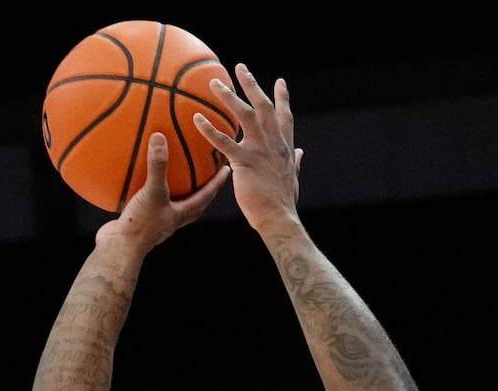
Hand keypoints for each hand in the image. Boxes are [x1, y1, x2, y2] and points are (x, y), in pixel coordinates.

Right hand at [95, 131, 230, 249]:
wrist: (118, 249)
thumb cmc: (141, 225)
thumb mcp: (152, 192)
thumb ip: (158, 166)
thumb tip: (160, 137)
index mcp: (182, 213)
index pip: (207, 194)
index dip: (218, 181)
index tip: (227, 168)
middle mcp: (173, 218)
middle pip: (195, 202)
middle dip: (204, 189)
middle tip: (209, 174)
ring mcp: (157, 221)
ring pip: (174, 204)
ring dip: (178, 192)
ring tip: (179, 176)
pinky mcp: (141, 222)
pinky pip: (150, 203)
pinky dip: (150, 192)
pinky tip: (140, 181)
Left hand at [193, 65, 302, 233]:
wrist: (279, 217)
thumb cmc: (284, 202)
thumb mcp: (293, 177)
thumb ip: (295, 162)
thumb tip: (300, 153)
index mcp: (284, 146)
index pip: (284, 116)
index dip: (282, 98)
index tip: (279, 82)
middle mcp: (274, 142)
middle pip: (263, 106)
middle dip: (252, 85)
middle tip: (240, 67)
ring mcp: (260, 150)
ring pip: (244, 116)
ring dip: (229, 97)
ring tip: (214, 84)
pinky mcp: (245, 161)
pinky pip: (224, 141)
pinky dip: (210, 129)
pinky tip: (197, 119)